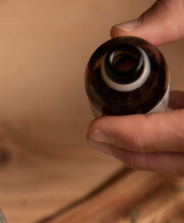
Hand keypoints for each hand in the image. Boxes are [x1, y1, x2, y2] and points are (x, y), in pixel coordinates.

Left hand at [87, 0, 183, 175]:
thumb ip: (174, 15)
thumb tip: (120, 33)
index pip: (181, 133)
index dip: (134, 135)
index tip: (96, 128)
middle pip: (179, 159)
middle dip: (133, 151)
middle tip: (96, 135)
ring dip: (149, 148)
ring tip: (109, 130)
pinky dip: (171, 133)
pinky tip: (151, 112)